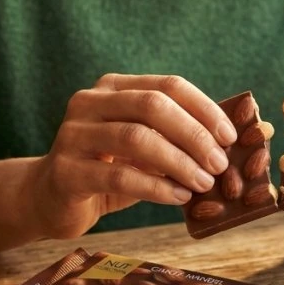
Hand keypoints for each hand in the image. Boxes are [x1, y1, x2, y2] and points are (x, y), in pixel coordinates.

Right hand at [28, 74, 236, 238]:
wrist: (49, 198)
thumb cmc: (108, 169)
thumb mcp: (144, 148)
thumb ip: (177, 139)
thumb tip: (234, 142)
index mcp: (113, 87)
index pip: (167, 86)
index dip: (204, 109)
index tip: (230, 136)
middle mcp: (89, 102)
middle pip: (152, 106)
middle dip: (194, 134)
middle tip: (220, 163)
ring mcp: (73, 135)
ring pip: (136, 139)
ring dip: (178, 162)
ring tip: (203, 182)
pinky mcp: (66, 171)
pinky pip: (118, 176)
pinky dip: (156, 187)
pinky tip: (178, 197)